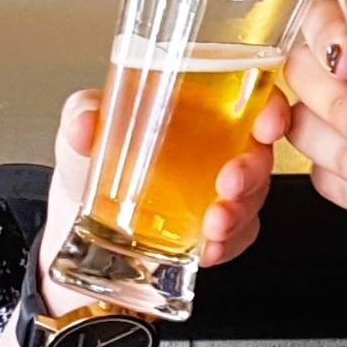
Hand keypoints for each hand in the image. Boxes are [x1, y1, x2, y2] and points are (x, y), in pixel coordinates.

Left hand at [33, 83, 283, 304]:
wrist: (76, 214)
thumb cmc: (93, 156)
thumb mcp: (82, 126)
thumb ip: (83, 116)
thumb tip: (84, 125)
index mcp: (199, 108)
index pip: (253, 97)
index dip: (270, 108)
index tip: (266, 124)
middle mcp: (218, 146)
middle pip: (260, 152)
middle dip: (252, 171)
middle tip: (229, 183)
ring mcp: (219, 190)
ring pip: (253, 197)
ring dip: (239, 212)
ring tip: (214, 224)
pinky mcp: (215, 228)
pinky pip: (236, 236)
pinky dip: (226, 245)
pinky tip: (209, 249)